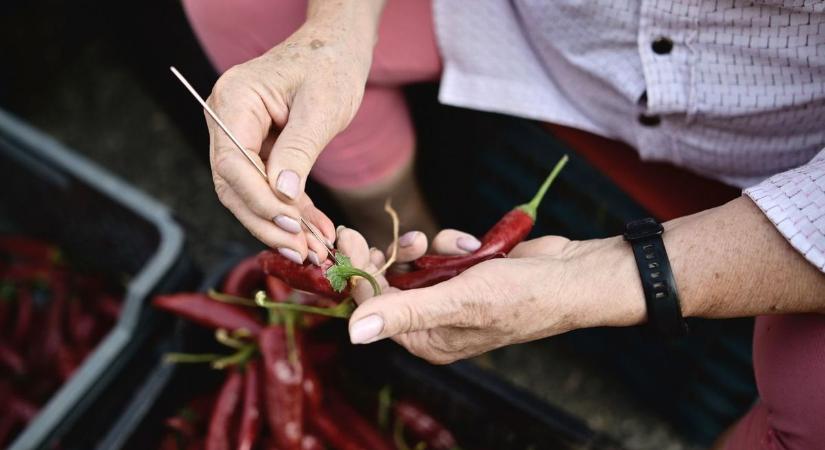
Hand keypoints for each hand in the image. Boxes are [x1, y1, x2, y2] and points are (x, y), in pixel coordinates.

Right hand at [206, 12, 376, 262]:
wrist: (337, 48)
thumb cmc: (331, 64)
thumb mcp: (322, 106)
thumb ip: (299, 149)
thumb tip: (282, 194)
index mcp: (234, 100)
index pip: (233, 163)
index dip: (259, 201)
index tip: (292, 225)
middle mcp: (227, 119)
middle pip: (235, 186)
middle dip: (269, 223)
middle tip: (303, 252)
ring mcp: (241, 135)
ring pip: (250, 194)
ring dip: (281, 225)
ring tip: (313, 250)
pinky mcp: (259, 149)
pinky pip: (269, 188)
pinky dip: (292, 211)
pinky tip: (316, 231)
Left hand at [338, 229, 645, 364]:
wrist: (572, 275)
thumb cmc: (522, 297)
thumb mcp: (459, 302)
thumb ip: (405, 313)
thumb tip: (354, 333)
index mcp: (428, 340)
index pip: (375, 308)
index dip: (358, 274)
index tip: (346, 238)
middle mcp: (435, 322)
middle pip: (390, 284)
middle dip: (390, 256)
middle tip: (376, 231)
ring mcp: (451, 296)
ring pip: (415, 263)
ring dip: (429, 247)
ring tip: (455, 245)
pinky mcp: (466, 274)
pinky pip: (441, 252)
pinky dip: (453, 243)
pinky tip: (475, 244)